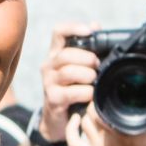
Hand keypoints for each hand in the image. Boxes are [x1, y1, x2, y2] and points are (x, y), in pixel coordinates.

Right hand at [36, 24, 100, 143]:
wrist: (59, 119)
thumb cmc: (73, 90)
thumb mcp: (79, 68)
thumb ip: (87, 48)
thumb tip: (96, 25)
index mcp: (56, 54)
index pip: (59, 32)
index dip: (73, 28)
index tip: (89, 32)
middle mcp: (49, 66)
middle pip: (65, 54)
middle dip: (86, 58)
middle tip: (97, 65)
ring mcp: (48, 83)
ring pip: (67, 72)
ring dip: (86, 75)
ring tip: (94, 80)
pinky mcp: (52, 99)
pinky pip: (70, 92)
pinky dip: (85, 92)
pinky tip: (91, 94)